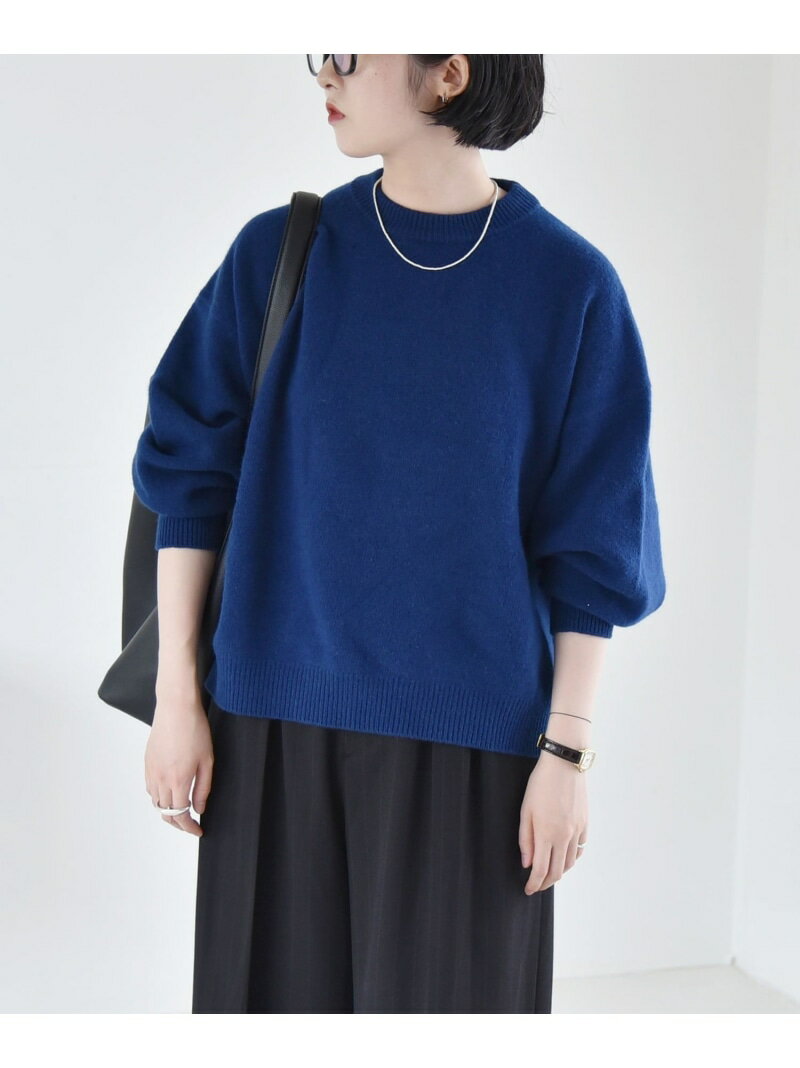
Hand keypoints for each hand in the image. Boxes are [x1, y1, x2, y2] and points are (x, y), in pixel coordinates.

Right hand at [144, 693, 213, 836]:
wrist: (175, 708)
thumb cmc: (194, 730)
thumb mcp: (207, 761)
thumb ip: (203, 788)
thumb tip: (199, 808)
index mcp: (178, 781)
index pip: (180, 815)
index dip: (189, 827)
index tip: (198, 830)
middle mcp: (161, 779)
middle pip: (165, 813)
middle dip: (178, 823)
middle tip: (191, 824)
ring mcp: (151, 771)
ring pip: (156, 802)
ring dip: (167, 811)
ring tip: (181, 810)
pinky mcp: (147, 763)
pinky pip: (150, 788)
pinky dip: (159, 797)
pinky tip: (169, 793)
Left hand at [518, 751, 588, 892]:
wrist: (564, 765)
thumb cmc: (540, 784)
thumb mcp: (525, 810)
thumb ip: (526, 839)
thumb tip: (527, 863)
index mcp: (547, 834)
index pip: (541, 870)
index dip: (534, 884)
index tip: (528, 890)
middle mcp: (564, 836)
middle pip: (557, 871)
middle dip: (546, 883)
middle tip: (537, 885)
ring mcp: (577, 830)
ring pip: (570, 862)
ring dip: (560, 872)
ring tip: (549, 873)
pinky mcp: (585, 823)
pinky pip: (580, 849)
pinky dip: (572, 858)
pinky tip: (565, 857)